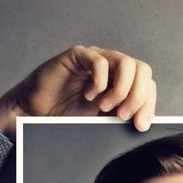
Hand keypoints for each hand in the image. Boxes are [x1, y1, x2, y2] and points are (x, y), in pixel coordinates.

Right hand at [0, 44, 156, 135]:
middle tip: (122, 116)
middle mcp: (112, 69)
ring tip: (105, 106)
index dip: (148, 104)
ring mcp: (96, 60)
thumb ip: (119, 120)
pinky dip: (99, 81)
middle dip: (137, 96)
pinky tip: (90, 95)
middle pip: (143, 71)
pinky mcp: (78, 56)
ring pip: (127, 63)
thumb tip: (143, 127)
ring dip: (121, 89)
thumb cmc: (64, 116)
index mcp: (121, 83)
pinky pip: (99, 61)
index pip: (148, 85)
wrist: (34, 113)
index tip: (140, 125)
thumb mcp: (99, 123)